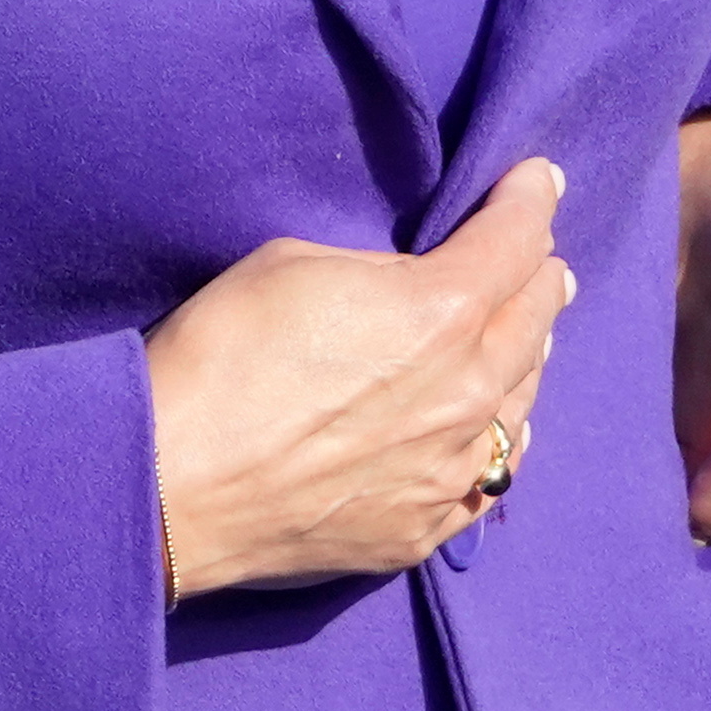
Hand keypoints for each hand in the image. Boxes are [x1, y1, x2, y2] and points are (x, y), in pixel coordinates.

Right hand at [142, 158, 575, 597]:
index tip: (536, 180)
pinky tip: (498, 425)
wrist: (170, 484)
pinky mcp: (422, 529)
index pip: (518, 240)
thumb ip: (379, 270)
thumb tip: (410, 283)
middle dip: (539, 272)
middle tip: (539, 256)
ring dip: (527, 355)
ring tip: (527, 333)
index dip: (530, 199)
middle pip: (538, 317)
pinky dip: (501, 438)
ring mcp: (450, 469)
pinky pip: (490, 476)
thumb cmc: (221, 356)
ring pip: (524, 400)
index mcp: (444, 311)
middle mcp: (469, 392)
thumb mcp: (296, 264)